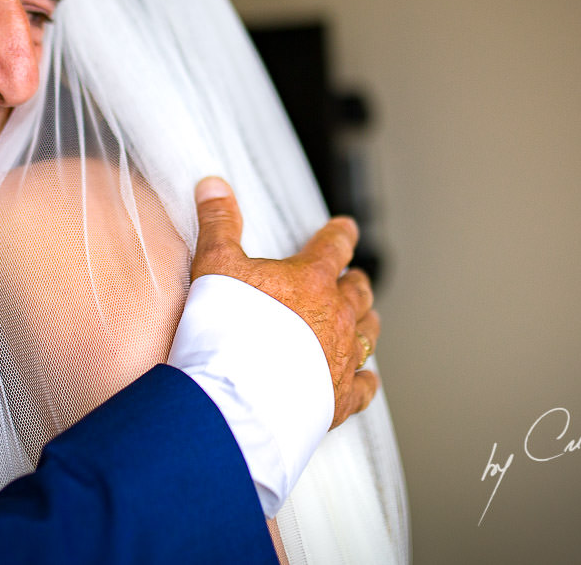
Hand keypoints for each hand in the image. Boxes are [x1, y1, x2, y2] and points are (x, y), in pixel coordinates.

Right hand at [191, 177, 380, 428]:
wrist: (235, 397)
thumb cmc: (225, 331)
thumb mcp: (214, 265)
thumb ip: (218, 223)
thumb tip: (214, 184)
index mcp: (311, 279)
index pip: (335, 246)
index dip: (341, 234)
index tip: (347, 228)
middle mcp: (335, 314)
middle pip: (357, 290)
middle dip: (355, 281)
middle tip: (353, 276)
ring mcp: (342, 356)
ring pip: (367, 332)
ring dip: (366, 321)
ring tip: (364, 317)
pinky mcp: (341, 396)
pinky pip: (365, 384)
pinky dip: (367, 378)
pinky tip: (367, 379)